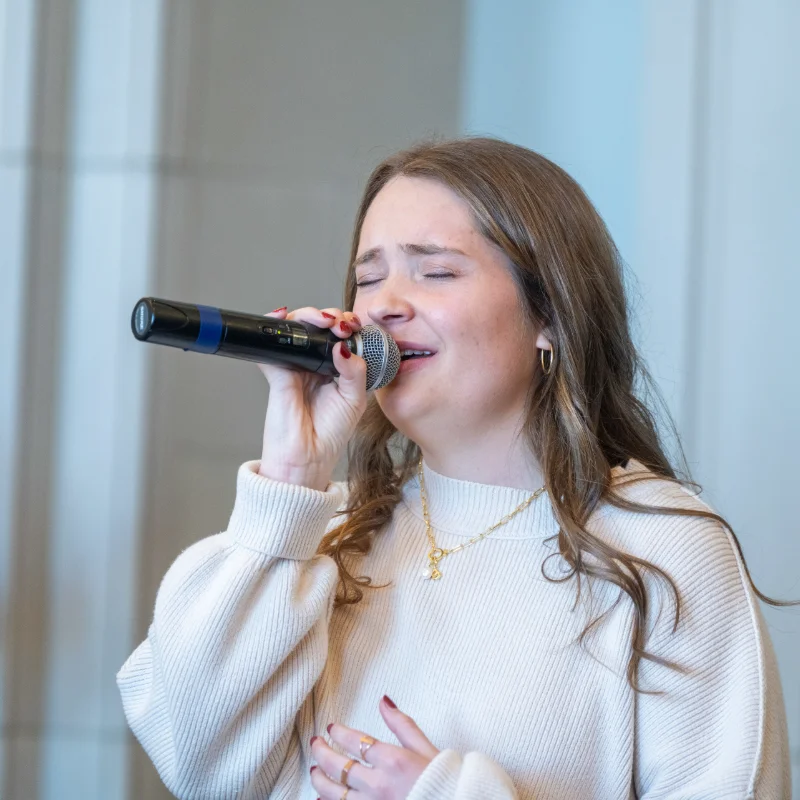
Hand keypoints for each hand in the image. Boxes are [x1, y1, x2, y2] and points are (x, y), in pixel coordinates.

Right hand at [257, 306, 367, 489]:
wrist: (307, 457)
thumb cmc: (331, 433)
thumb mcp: (355, 399)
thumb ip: (355, 371)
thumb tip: (342, 345)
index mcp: (337, 369)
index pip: (342, 337)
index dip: (349, 325)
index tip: (355, 326)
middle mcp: (315, 364)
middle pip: (319, 327)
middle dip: (331, 317)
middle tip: (340, 325)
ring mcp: (295, 366)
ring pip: (297, 329)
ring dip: (309, 316)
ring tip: (323, 322)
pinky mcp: (277, 371)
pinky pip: (271, 344)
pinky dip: (272, 325)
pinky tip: (282, 316)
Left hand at [310, 695, 439, 798]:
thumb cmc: (442, 780)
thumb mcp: (424, 747)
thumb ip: (401, 724)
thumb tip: (384, 701)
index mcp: (392, 760)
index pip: (355, 742)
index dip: (338, 733)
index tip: (331, 728)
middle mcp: (378, 784)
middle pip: (339, 767)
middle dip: (321, 752)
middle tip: (315, 743)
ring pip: (334, 794)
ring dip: (319, 780)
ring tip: (313, 770)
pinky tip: (321, 798)